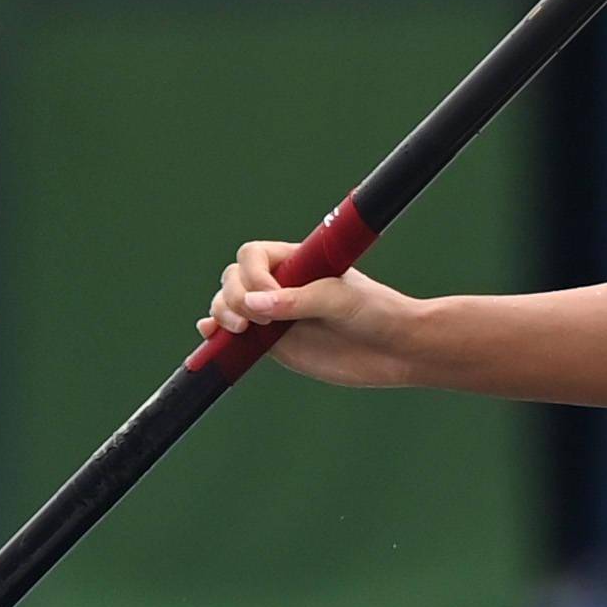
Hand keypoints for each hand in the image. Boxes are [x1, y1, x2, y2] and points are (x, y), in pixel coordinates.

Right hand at [203, 237, 427, 386]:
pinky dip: (217, 334)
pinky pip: (235, 336)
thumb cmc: (376, 313)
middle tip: (255, 322)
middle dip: (234, 297)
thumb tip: (254, 306)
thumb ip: (298, 301)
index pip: (252, 255)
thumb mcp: (340, 300)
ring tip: (240, 330)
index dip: (252, 275)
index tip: (272, 298)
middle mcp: (281, 285)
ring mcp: (274, 314)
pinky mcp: (272, 344)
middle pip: (233, 280)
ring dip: (222, 314)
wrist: (396, 351)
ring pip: (229, 306)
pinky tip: (210, 335)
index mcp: (297, 262)